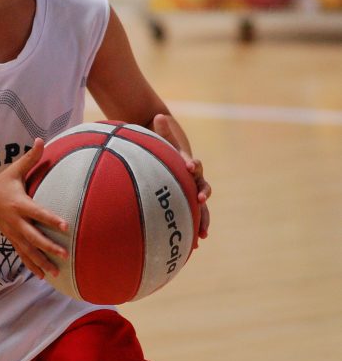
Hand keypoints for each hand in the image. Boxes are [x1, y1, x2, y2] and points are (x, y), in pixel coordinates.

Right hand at [0, 138, 68, 278]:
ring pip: (29, 250)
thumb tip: (41, 139)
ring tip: (56, 272)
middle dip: (48, 246)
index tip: (66, 226)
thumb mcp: (15, 170)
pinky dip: (33, 266)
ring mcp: (13, 233)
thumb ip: (31, 158)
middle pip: (34, 236)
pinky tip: (44, 276)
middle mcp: (17, 221)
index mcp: (19, 204)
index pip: (38, 212)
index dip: (51, 219)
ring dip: (42, 261)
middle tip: (64, 253)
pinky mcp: (12, 239)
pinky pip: (23, 255)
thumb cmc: (2, 183)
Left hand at [153, 114, 210, 239]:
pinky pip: (193, 219)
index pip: (193, 164)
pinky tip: (193, 247)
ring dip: (203, 219)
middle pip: (202, 188)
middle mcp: (194, 181)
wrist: (172, 161)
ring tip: (202, 234)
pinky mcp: (188, 205)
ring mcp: (192, 194)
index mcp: (189, 165)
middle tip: (199, 200)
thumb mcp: (163, 141)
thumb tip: (158, 114)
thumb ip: (163, 131)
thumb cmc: (166, 151)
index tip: (188, 166)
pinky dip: (194, 231)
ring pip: (201, 208)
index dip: (192, 165)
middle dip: (202, 195)